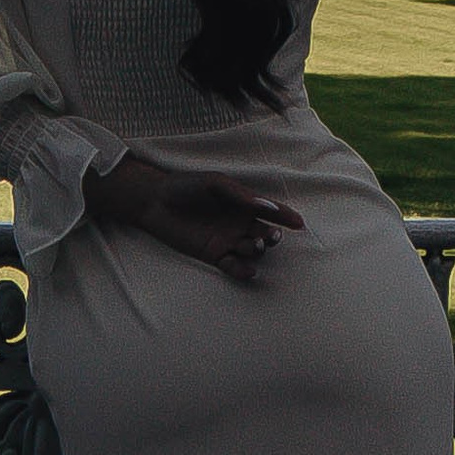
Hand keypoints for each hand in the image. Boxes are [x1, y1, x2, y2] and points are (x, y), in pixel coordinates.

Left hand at [83, 153, 303, 283]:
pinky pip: (234, 266)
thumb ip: (240, 196)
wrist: (156, 202)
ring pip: (252, 251)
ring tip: (253, 245)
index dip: (286, 216)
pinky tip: (248, 269)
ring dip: (256, 250)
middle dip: (272, 237)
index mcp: (243, 204)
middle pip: (265, 234)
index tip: (298, 223)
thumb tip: (267, 207)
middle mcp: (239, 223)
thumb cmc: (186, 186)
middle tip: (271, 237)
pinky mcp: (213, 256)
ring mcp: (227, 241)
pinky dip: (243, 270)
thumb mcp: (214, 184)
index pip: (270, 211)